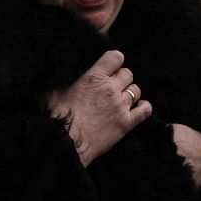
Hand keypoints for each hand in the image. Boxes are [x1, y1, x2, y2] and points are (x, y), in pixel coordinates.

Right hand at [47, 50, 150, 165]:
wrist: (65, 143)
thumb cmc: (57, 118)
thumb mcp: (56, 91)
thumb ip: (66, 80)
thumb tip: (63, 75)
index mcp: (94, 77)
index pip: (116, 57)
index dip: (114, 61)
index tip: (110, 67)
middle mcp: (110, 89)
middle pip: (128, 73)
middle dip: (121, 78)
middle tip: (112, 86)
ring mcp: (120, 106)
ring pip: (136, 90)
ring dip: (130, 92)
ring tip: (121, 99)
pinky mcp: (125, 123)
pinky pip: (145, 110)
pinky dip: (143, 107)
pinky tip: (136, 109)